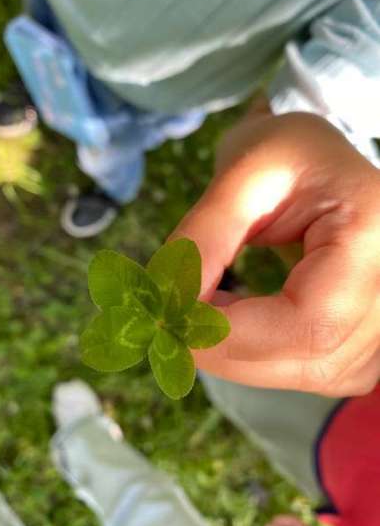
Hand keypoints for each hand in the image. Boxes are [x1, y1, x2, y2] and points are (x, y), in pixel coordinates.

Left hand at [171, 103, 379, 396]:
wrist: (318, 162)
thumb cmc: (286, 152)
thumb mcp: (241, 174)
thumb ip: (203, 239)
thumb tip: (169, 305)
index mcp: (372, 236)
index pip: (309, 322)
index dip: (230, 333)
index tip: (167, 313)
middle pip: (308, 357)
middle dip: (223, 349)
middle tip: (168, 315)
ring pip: (305, 373)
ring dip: (235, 354)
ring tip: (196, 312)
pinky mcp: (362, 338)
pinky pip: (307, 371)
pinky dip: (255, 357)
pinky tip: (229, 322)